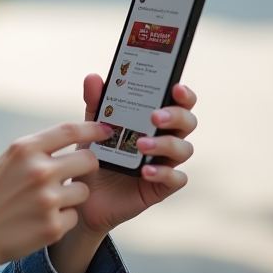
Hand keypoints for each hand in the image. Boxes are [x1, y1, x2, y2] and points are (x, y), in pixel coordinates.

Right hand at [0, 120, 109, 272]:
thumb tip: (76, 137)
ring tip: (45, 203)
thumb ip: (39, 148)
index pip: (70, 130)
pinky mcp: (53, 227)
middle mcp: (38, 171)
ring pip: (83, 190)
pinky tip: (39, 222)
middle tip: (76, 173)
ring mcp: (47, 200)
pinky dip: (62, 219)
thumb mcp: (9, 160)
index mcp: (25, 149)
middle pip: (88, 160)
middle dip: (89, 166)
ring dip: (72, 196)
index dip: (93, 129)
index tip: (106, 130)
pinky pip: (74, 216)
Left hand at [46, 77, 197, 272]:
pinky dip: (164, 173)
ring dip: (166, 144)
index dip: (183, 94)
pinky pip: (176, 179)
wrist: (84, 195)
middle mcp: (165, 139)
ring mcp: (165, 163)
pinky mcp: (161, 187)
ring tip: (141, 144)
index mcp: (153, 120)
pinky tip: (145, 171)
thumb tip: (94, 77)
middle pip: (188, 123)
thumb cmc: (95, 156)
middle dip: (176, 116)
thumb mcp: (91, 128)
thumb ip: (95, 103)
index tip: (175, 86)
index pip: (178, 102)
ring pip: (184, 149)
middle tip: (155, 117)